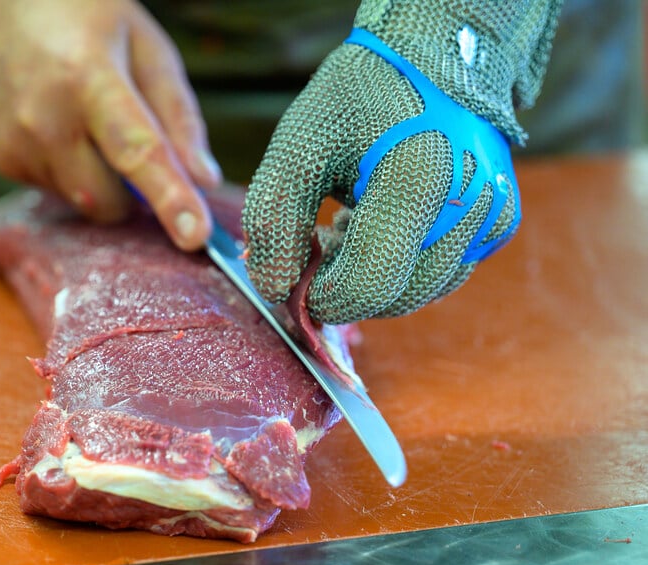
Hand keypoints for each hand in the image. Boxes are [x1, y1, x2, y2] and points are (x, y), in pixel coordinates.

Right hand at [0, 0, 219, 249]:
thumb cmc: (82, 15)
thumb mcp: (145, 45)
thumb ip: (178, 115)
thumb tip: (204, 180)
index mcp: (88, 79)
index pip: (136, 151)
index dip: (169, 197)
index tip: (196, 236)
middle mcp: (44, 119)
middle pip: (109, 201)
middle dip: (132, 191)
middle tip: (130, 142)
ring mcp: (14, 144)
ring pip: (82, 201)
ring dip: (98, 178)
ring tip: (84, 118)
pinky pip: (54, 189)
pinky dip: (69, 170)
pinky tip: (56, 122)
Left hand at [241, 30, 527, 323]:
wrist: (435, 57)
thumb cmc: (362, 96)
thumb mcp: (299, 145)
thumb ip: (275, 219)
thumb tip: (276, 290)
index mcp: (420, 179)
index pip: (370, 283)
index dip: (325, 298)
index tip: (295, 282)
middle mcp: (469, 206)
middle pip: (396, 296)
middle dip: (346, 287)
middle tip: (317, 241)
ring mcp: (491, 218)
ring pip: (420, 292)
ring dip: (374, 278)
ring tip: (345, 225)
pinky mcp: (497, 224)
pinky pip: (441, 274)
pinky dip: (403, 266)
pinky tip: (377, 225)